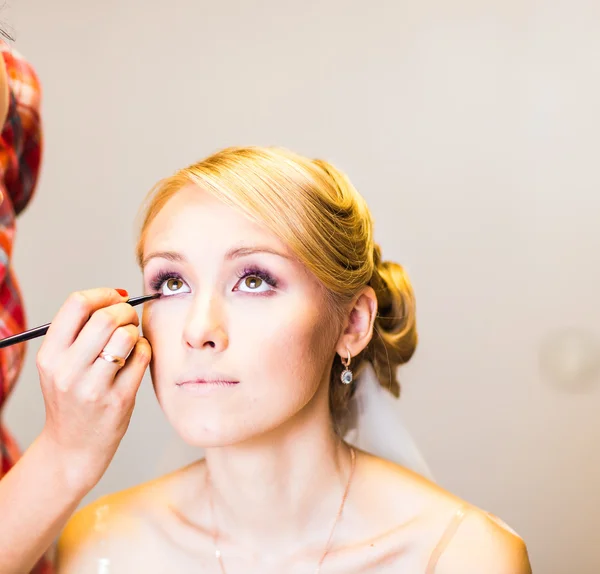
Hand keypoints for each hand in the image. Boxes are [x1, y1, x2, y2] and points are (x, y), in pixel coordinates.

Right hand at [36, 287, 151, 491]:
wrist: (72, 448)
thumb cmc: (72, 399)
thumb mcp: (59, 365)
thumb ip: (79, 333)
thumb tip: (116, 297)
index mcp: (49, 356)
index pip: (77, 304)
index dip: (103, 294)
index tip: (115, 298)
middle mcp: (67, 370)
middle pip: (106, 317)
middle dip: (125, 311)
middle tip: (129, 318)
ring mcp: (93, 387)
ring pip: (126, 336)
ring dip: (135, 331)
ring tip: (131, 340)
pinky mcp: (119, 399)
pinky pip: (142, 357)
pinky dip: (145, 349)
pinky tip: (137, 356)